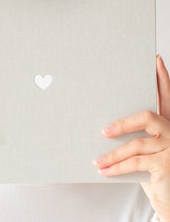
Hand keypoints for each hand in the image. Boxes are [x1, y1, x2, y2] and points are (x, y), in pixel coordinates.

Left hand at [94, 55, 169, 220]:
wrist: (169, 198)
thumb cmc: (154, 170)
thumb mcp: (146, 150)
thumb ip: (136, 135)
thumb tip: (104, 125)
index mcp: (168, 125)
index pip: (165, 98)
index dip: (162, 80)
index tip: (155, 61)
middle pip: (147, 116)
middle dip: (123, 123)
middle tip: (104, 131)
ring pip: (136, 144)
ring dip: (113, 154)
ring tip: (98, 160)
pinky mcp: (166, 164)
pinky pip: (135, 162)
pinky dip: (116, 167)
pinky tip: (104, 171)